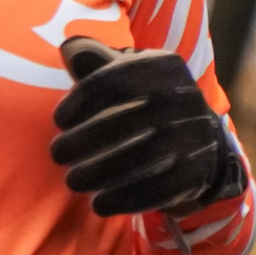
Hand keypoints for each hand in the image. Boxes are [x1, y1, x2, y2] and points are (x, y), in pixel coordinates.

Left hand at [50, 37, 246, 216]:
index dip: (82, 99)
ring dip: (99, 173)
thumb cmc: (140, 100)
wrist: (199, 139)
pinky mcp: (198, 173)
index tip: (58, 119)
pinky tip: (98, 205)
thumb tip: (69, 50)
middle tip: (56, 154)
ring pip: (141, 157)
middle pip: (126, 121)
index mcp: (163, 66)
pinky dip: (125, 199)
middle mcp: (184, 98)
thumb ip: (92, 58)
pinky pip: (159, 189)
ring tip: (72, 181)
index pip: (117, 79)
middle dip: (83, 141)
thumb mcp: (121, 71)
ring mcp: (195, 137)